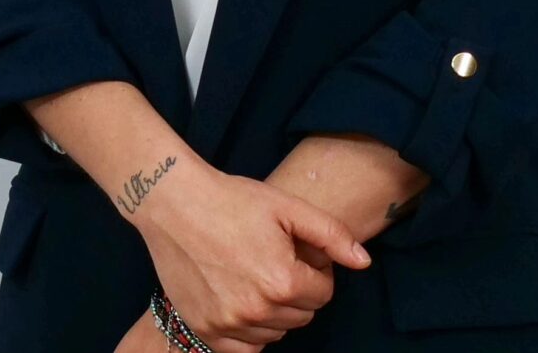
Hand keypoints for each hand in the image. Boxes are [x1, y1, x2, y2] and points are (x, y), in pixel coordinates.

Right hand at [130, 161, 369, 345]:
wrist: (174, 203)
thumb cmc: (232, 199)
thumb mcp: (287, 206)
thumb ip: (332, 235)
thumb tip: (364, 263)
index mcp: (283, 281)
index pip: (323, 293)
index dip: (314, 269)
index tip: (294, 250)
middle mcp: (257, 311)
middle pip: (301, 316)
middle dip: (296, 291)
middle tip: (273, 260)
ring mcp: (229, 324)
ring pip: (275, 334)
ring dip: (273, 312)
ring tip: (254, 275)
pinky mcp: (206, 329)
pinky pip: (245, 350)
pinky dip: (249, 332)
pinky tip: (240, 300)